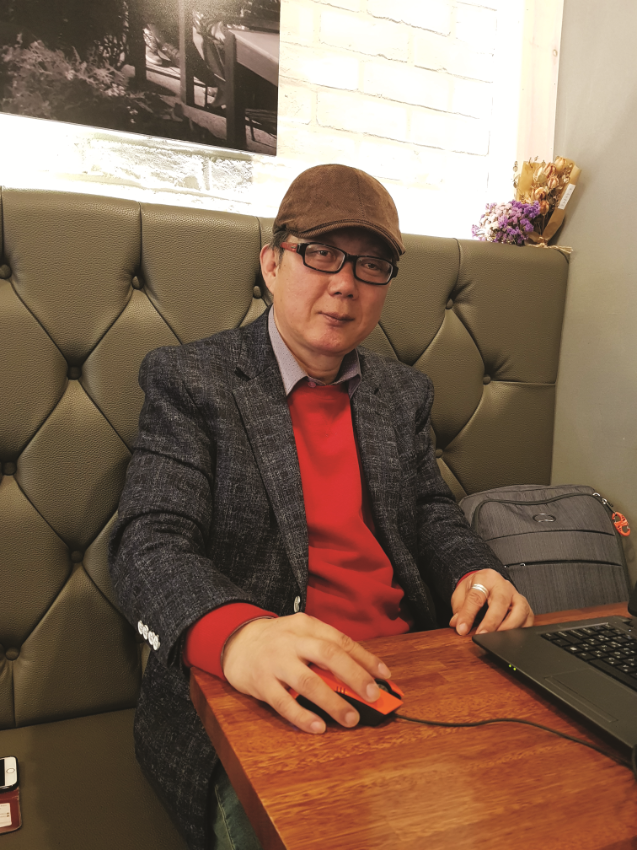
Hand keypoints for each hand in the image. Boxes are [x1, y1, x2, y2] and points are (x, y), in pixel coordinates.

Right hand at [222, 613, 391, 733]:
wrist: (235, 641)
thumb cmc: (277, 641)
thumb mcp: (300, 634)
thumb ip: (325, 650)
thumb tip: (360, 677)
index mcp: (306, 626)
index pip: (341, 640)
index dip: (365, 658)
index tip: (384, 675)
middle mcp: (292, 640)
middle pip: (328, 655)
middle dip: (355, 676)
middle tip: (374, 696)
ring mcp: (275, 661)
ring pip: (307, 681)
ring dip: (332, 702)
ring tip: (351, 718)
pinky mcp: (260, 682)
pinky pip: (283, 702)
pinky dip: (302, 716)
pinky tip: (318, 726)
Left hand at [449, 569, 533, 635]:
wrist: (486, 583)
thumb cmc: (474, 588)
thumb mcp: (461, 594)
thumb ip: (459, 609)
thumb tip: (458, 624)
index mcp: (485, 579)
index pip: (476, 596)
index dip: (468, 614)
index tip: (462, 629)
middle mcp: (504, 586)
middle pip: (501, 602)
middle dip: (491, 621)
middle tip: (482, 635)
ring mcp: (517, 596)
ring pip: (520, 610)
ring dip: (509, 627)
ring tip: (497, 639)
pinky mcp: (526, 608)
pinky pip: (528, 620)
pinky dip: (521, 630)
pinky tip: (511, 638)